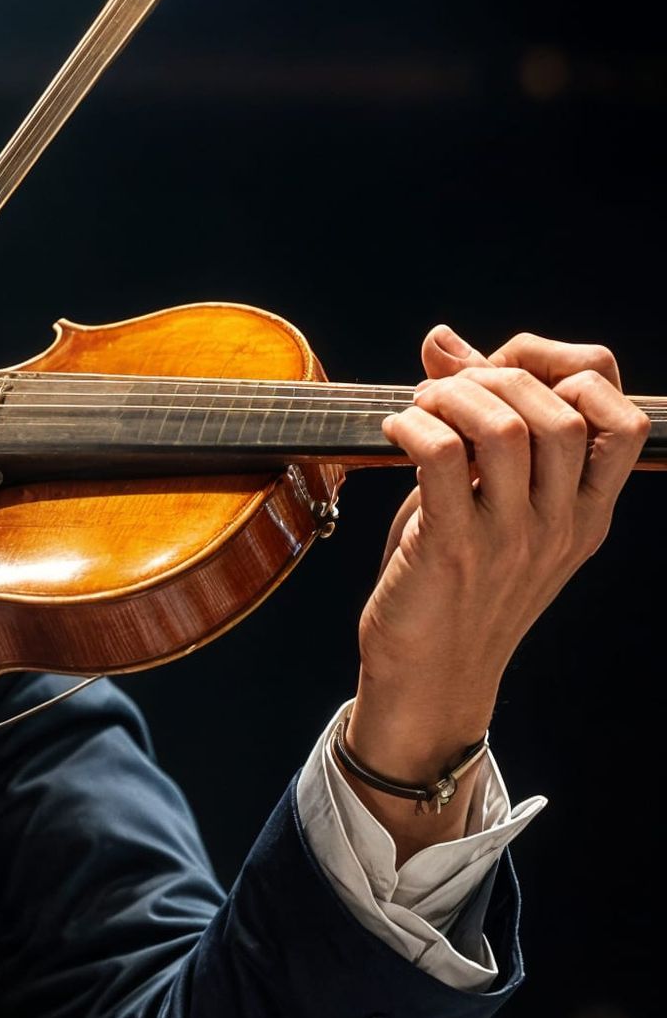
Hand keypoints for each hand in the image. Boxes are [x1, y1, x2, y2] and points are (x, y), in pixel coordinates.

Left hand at [348, 324, 648, 858]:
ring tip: (421, 404)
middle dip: (502, 376)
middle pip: (565, 411)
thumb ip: (477, 425)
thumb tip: (442, 338)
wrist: (431, 680)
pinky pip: (443, 457)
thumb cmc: (453, 584)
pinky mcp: (451, 551)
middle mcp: (560, 525)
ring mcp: (510, 540)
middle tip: (450, 388)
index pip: (622, 418)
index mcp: (587, 513)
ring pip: (510, 427)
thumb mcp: (484, 503)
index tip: (511, 369)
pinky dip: (414, 425)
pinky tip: (395, 429)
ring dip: (455, 395)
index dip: (570, 370)